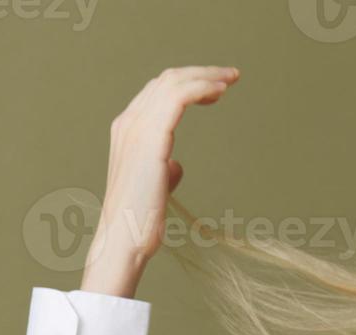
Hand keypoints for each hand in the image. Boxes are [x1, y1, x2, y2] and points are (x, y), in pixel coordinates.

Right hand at [80, 65, 239, 297]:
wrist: (125, 239)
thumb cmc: (140, 220)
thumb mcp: (154, 188)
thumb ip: (164, 170)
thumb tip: (176, 166)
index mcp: (128, 132)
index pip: (158, 93)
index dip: (188, 84)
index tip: (217, 88)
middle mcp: (128, 123)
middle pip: (166, 81)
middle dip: (201, 73)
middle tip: (231, 76)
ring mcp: (136, 129)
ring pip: (173, 84)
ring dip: (205, 76)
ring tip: (230, 79)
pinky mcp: (150, 139)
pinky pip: (177, 98)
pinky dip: (200, 88)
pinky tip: (219, 91)